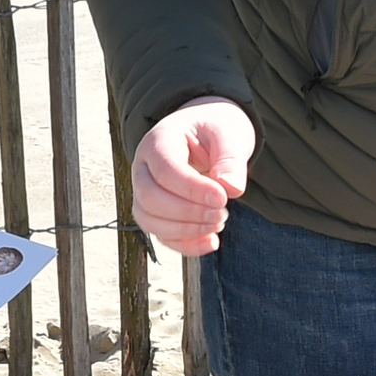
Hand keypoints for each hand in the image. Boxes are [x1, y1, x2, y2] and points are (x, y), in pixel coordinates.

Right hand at [130, 97, 255, 254]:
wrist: (207, 133)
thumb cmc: (215, 130)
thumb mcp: (229, 134)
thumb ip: (231, 159)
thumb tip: (231, 188)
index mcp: (159, 140)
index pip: (165, 170)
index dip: (192, 189)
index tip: (222, 198)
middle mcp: (143, 166)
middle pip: (150, 198)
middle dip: (188, 213)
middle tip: (222, 213)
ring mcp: (144, 191)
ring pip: (150, 220)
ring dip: (186, 230)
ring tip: (219, 223)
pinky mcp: (155, 212)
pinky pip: (161, 235)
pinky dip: (186, 245)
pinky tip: (212, 242)